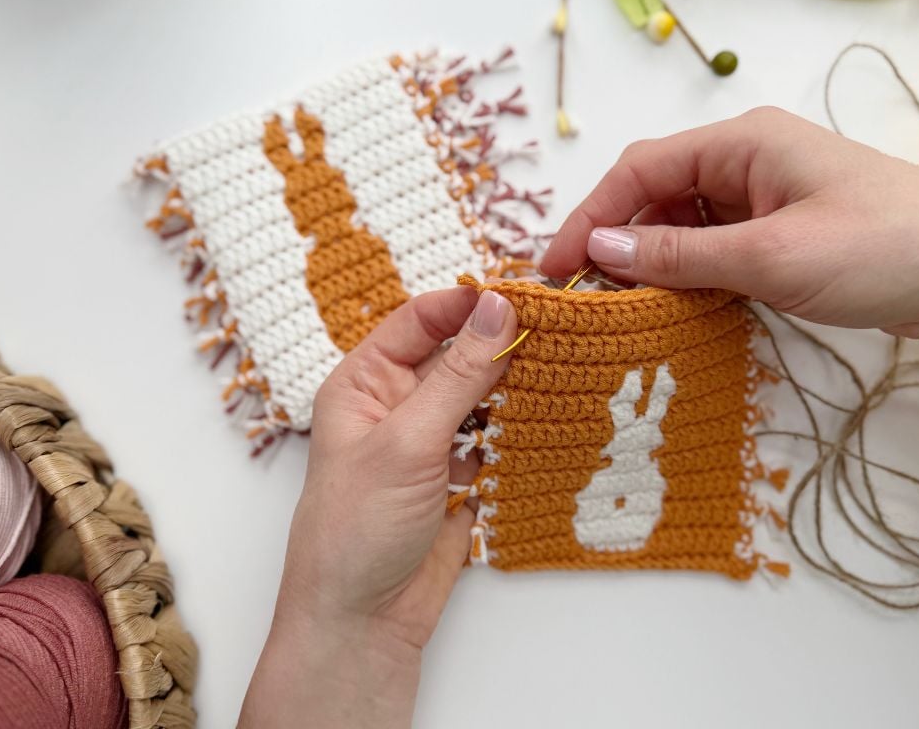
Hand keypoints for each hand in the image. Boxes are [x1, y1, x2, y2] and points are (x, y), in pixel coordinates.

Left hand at [239, 286, 516, 728]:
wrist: (364, 622)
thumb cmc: (355, 529)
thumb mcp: (408, 440)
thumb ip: (459, 375)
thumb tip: (499, 310)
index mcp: (365, 383)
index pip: (420, 320)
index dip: (467, 303)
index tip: (522, 296)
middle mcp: (397, 406)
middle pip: (456, 356)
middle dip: (501, 345)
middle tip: (558, 331)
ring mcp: (429, 444)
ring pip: (481, 398)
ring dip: (515, 389)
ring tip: (563, 371)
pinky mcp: (458, 481)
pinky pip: (495, 442)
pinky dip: (520, 433)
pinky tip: (551, 421)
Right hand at [541, 107, 918, 443]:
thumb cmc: (883, 249)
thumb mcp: (770, 256)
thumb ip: (679, 255)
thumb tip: (600, 249)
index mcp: (742, 143)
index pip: (640, 171)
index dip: (590, 217)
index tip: (555, 268)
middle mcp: (749, 161)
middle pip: (657, 196)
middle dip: (617, 242)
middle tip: (584, 297)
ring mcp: (768, 198)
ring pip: (684, 226)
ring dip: (652, 264)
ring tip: (623, 310)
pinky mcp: (785, 233)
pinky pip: (716, 249)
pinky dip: (689, 276)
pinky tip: (674, 309)